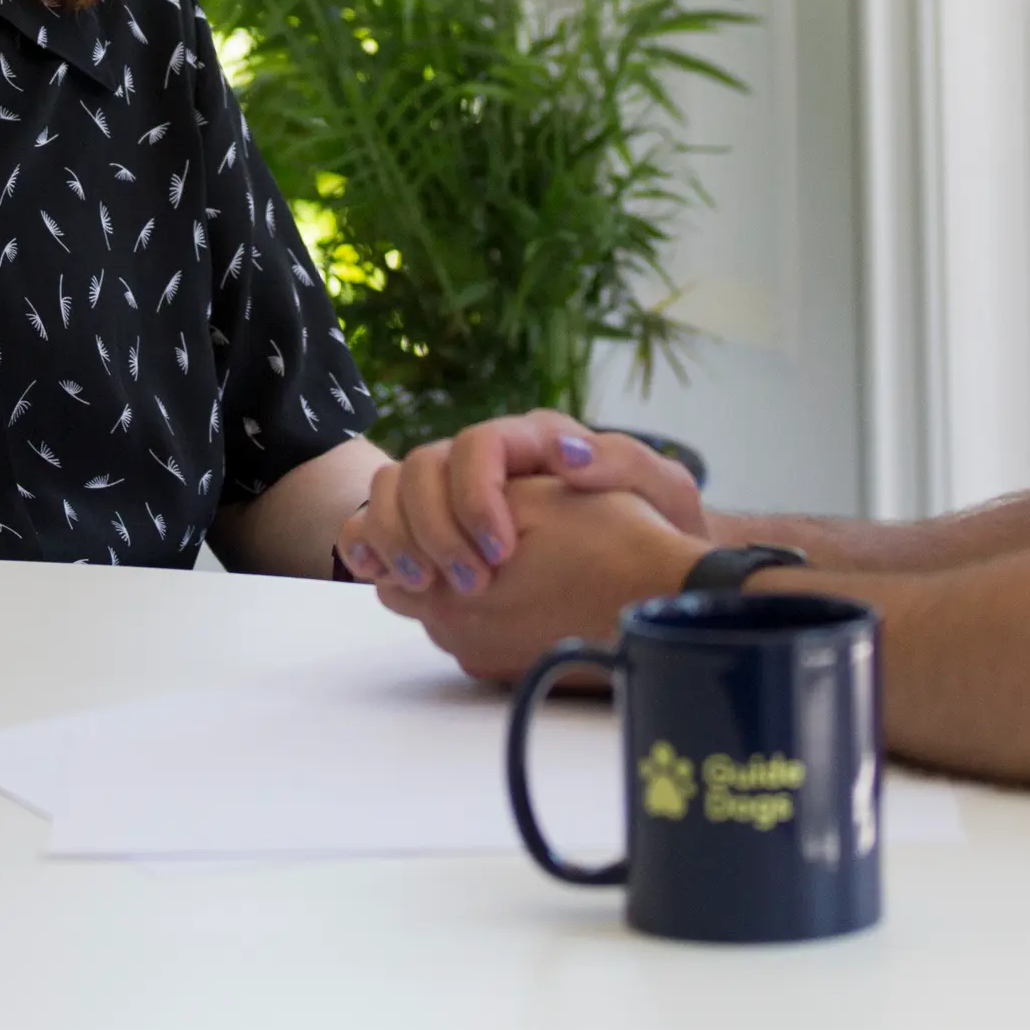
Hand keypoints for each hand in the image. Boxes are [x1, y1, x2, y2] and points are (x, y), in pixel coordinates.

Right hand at [335, 410, 709, 592]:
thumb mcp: (661, 489)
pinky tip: (378, 573)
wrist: (652, 568)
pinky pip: (381, 522)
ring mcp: (456, 495)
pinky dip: (368, 543)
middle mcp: (488, 462)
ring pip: (393, 490)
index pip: (479, 444)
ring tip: (423, 588)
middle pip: (424, 466)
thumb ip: (623, 463)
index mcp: (534, 441)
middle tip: (468, 583)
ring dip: (396, 537)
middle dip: (433, 526)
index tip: (500, 552)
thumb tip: (568, 456)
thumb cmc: (659, 525)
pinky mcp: (439, 533)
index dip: (475, 495)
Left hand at [375, 477, 701, 684]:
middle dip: (418, 546)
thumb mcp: (538, 494)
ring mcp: (484, 655)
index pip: (381, 549)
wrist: (671, 600)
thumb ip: (466, 493)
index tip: (433, 502)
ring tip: (495, 547)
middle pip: (399, 583)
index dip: (398, 517)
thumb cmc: (613, 540)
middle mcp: (458, 634)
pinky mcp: (509, 669)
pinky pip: (473, 630)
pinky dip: (482, 604)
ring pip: (436, 608)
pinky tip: (521, 579)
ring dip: (451, 576)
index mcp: (452, 592)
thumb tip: (421, 489)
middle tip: (460, 520)